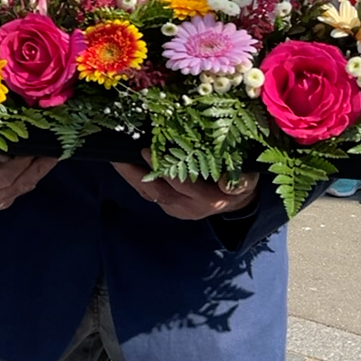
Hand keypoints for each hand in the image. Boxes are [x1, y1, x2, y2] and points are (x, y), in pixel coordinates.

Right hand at [0, 149, 56, 212]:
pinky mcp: (2, 202)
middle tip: (54, 155)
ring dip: (38, 173)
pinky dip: (31, 177)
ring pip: (22, 187)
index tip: (36, 150)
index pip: (4, 176)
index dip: (22, 164)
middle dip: (38, 169)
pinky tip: (41, 166)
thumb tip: (11, 155)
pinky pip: (20, 189)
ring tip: (52, 158)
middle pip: (18, 184)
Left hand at [112, 153, 260, 219]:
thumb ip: (240, 182)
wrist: (235, 203)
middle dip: (136, 173)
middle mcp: (188, 207)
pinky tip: (122, 164)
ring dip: (130, 176)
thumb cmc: (240, 184)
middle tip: (119, 155)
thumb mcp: (246, 181)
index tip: (147, 151)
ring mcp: (176, 209)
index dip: (163, 168)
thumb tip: (226, 183)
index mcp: (207, 199)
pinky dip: (134, 179)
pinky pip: (148, 194)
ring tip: (114, 157)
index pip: (181, 184)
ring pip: (148, 194)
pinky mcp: (168, 207)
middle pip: (157, 191)